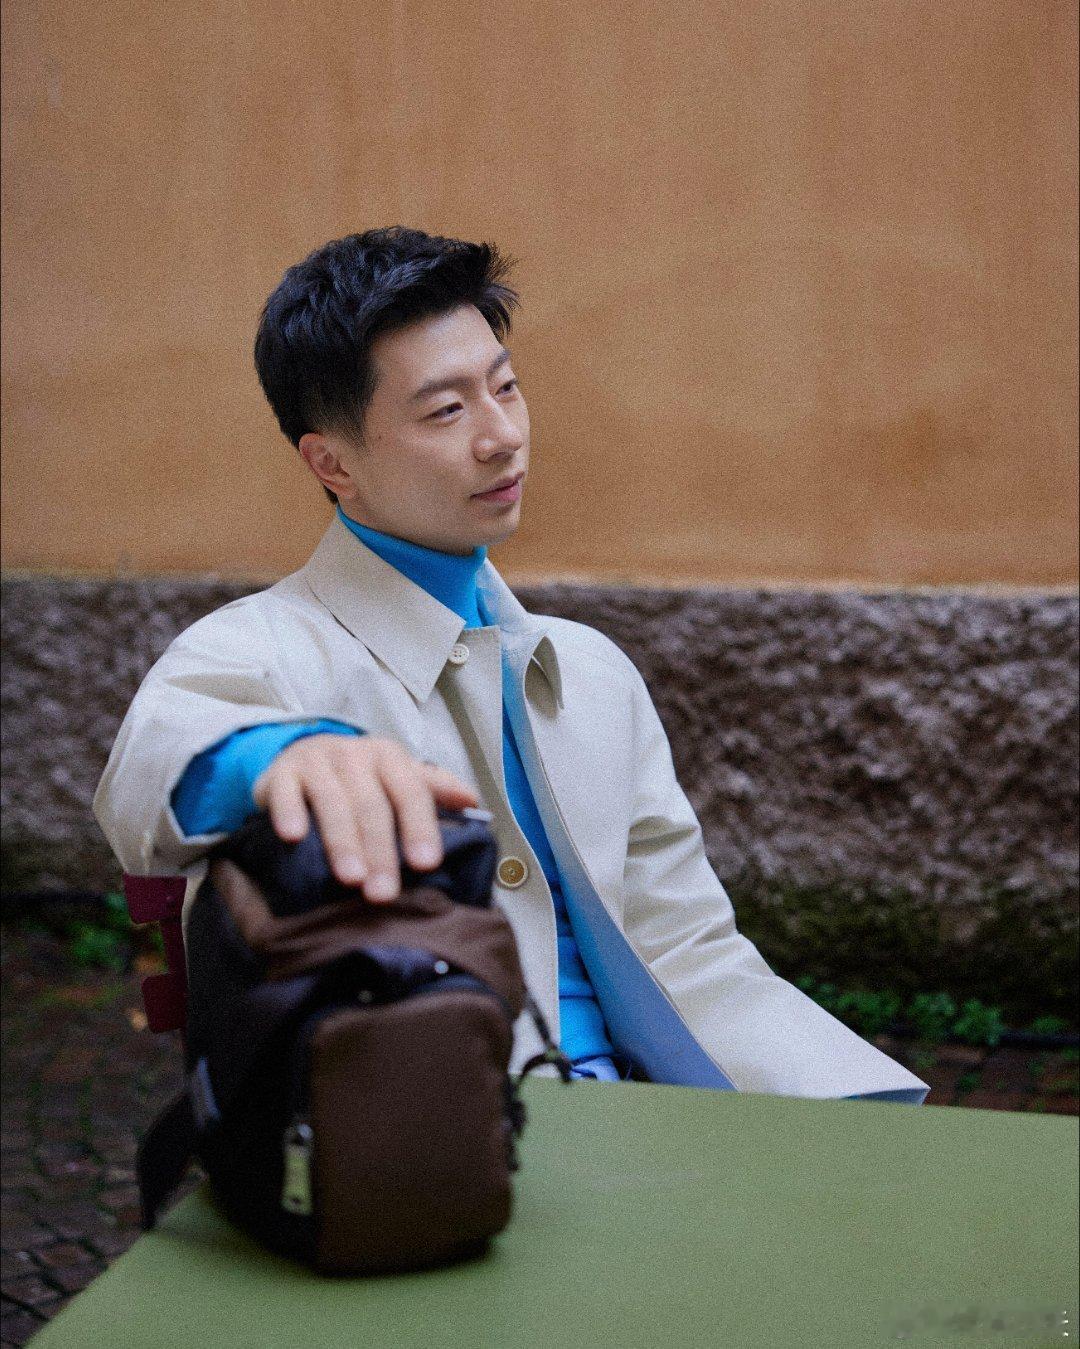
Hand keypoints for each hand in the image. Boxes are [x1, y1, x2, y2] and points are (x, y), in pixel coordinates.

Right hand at [252, 734, 479, 901]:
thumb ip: (434, 789)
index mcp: (390, 757)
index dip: (420, 828)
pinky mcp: (281, 773)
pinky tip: (294, 838)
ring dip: (342, 841)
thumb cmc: (362, 778)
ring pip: (332, 801)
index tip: (427, 865)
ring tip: (350, 879)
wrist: (305, 754)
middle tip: (384, 893)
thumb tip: (472, 802)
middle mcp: (355, 754)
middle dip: (380, 850)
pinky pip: (285, 793)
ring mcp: (317, 761)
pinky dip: (289, 813)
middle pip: (372, 804)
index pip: (411, 791)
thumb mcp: (399, 777)